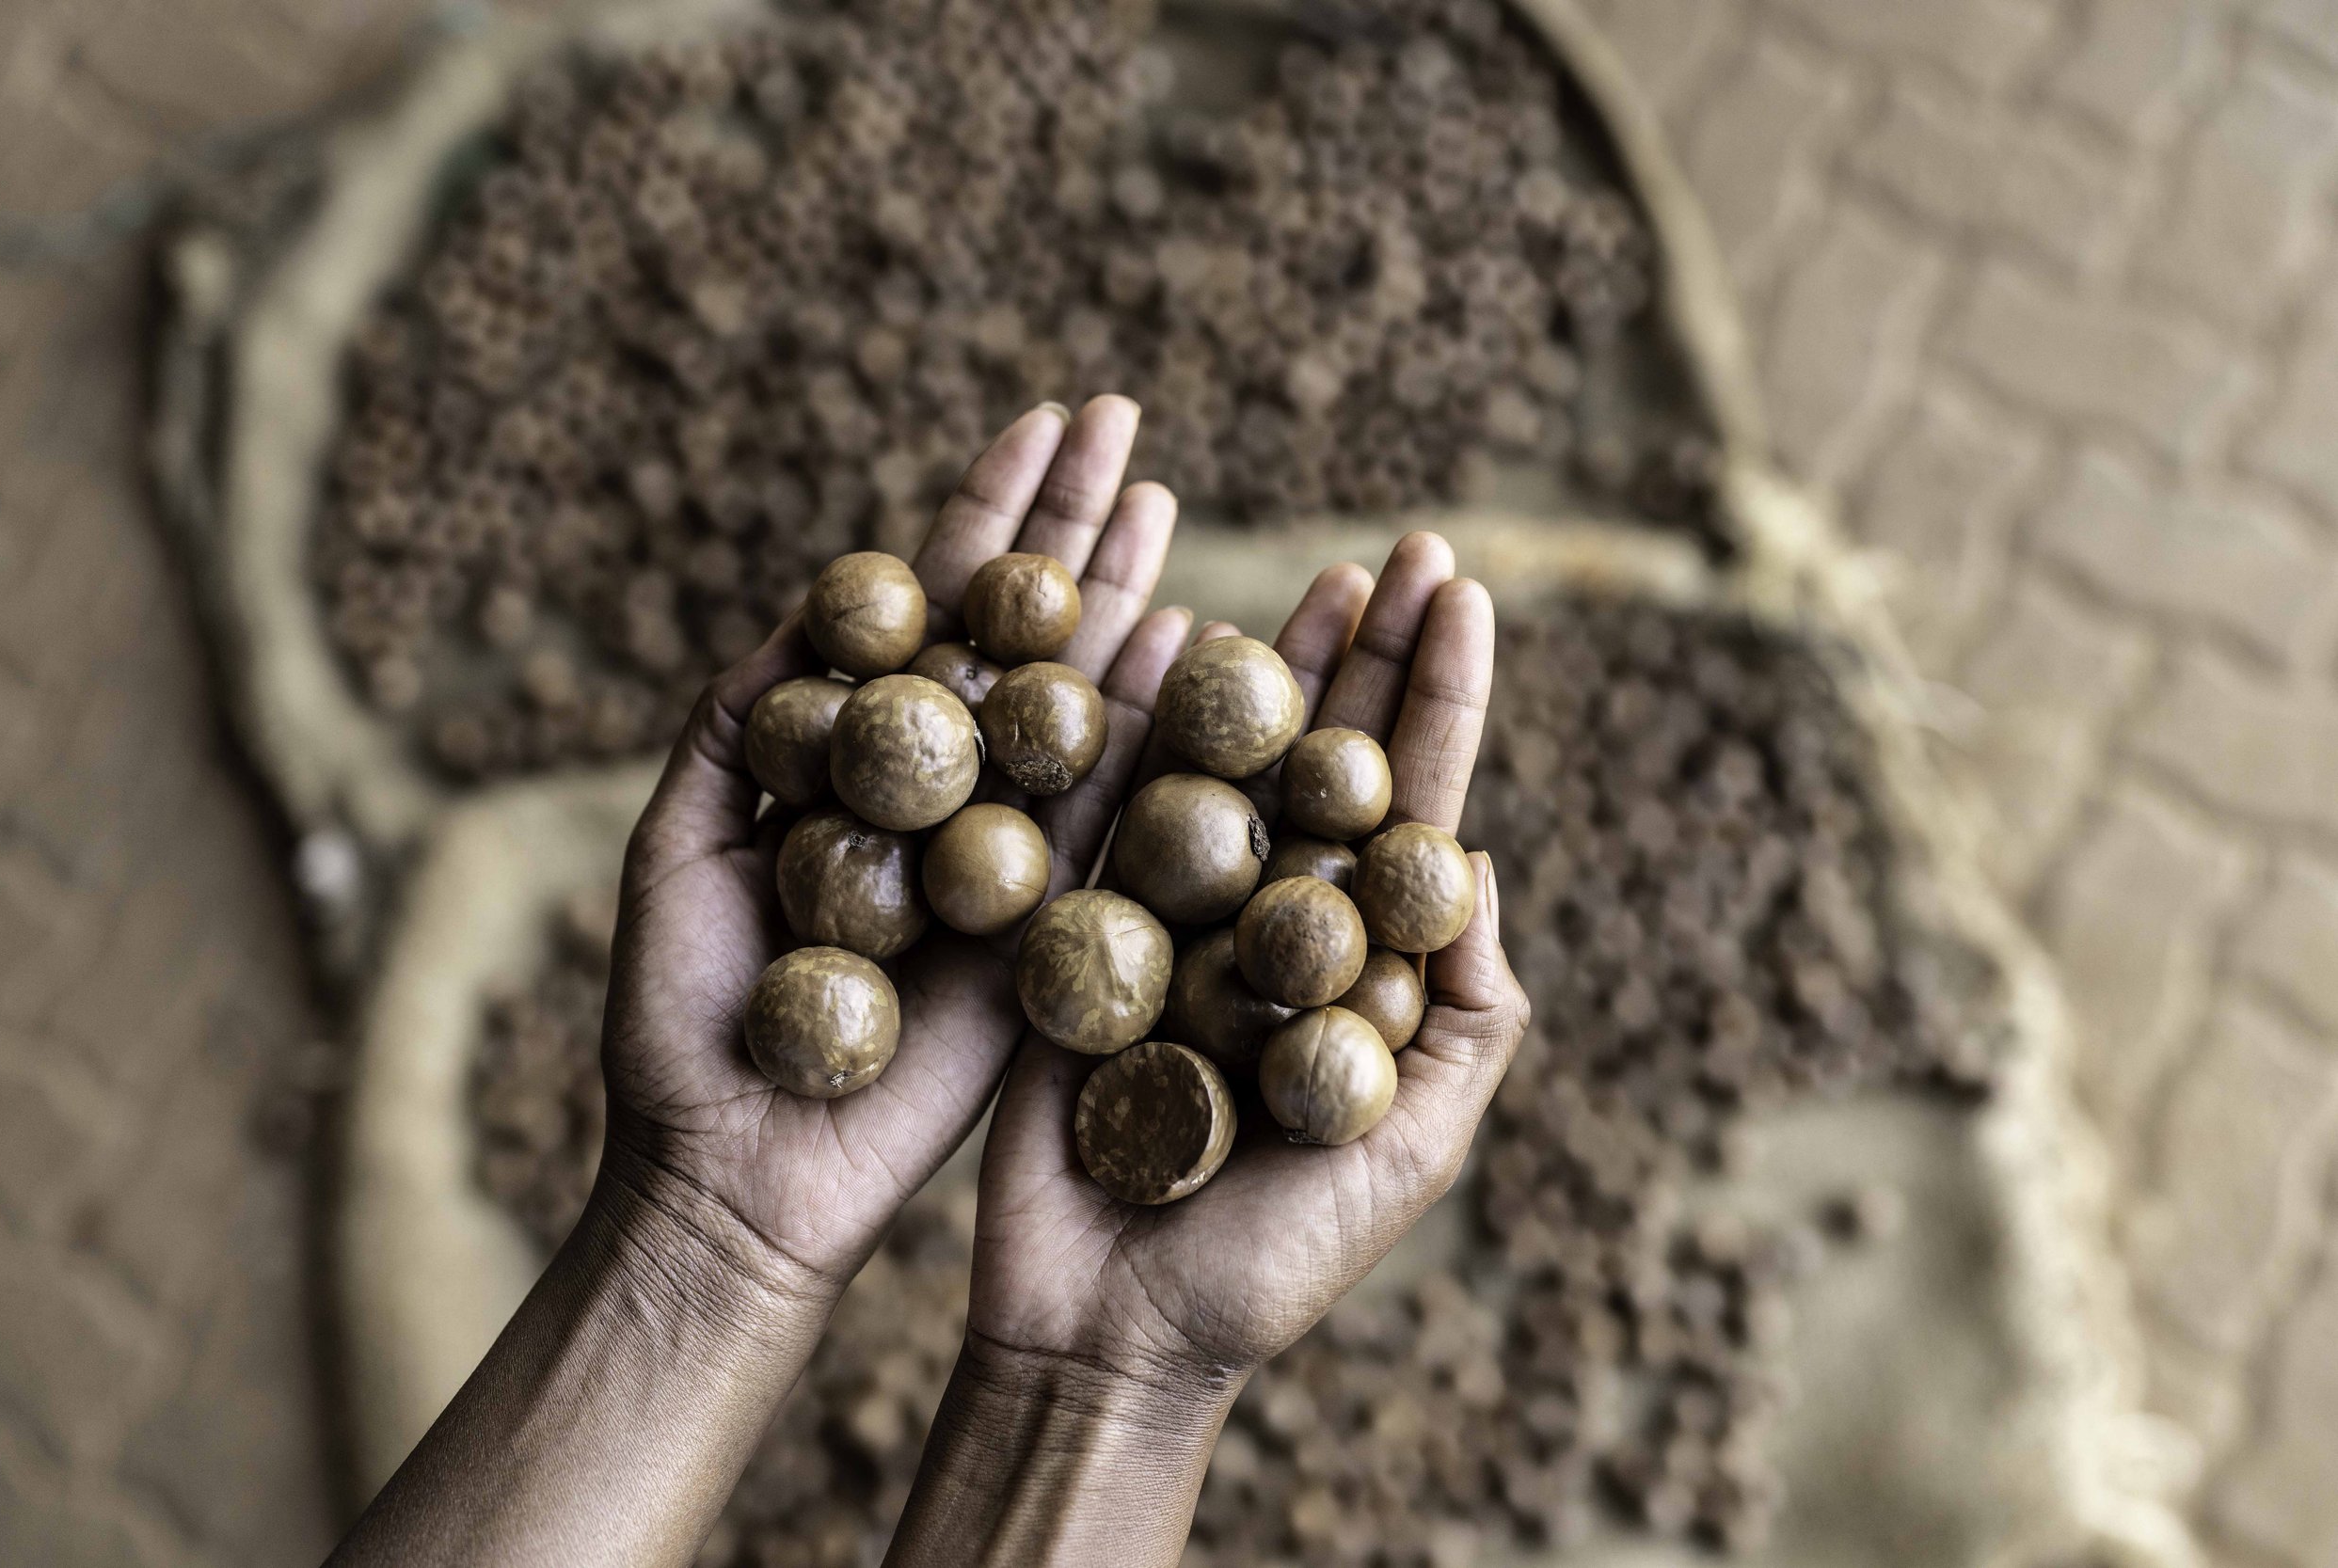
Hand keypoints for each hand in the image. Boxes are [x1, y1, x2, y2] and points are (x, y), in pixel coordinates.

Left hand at [595, 396, 1193, 1304]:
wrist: (743, 1176)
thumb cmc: (686, 1020)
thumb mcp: (679, 842)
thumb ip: (743, 720)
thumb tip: (819, 599)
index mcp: (862, 759)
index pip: (936, 606)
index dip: (988, 511)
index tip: (1041, 420)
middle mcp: (951, 789)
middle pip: (1026, 628)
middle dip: (1074, 519)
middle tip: (1126, 416)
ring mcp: (1015, 852)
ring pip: (1085, 696)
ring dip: (1130, 589)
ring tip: (1168, 488)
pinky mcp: (1062, 925)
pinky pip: (1122, 812)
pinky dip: (1161, 722)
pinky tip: (1199, 629)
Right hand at [967, 532, 1529, 1373]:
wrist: (1104, 1333)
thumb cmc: (1269, 1262)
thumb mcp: (1407, 1146)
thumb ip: (1463, 1015)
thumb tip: (1478, 861)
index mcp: (1358, 970)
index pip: (1413, 807)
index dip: (1440, 702)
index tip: (1463, 596)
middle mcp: (1273, 927)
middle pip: (1332, 764)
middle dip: (1373, 653)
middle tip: (1409, 547)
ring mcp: (1175, 922)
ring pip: (1233, 767)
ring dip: (1275, 664)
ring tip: (1324, 571)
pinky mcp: (1079, 935)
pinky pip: (1115, 813)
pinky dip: (1144, 724)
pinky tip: (1177, 635)